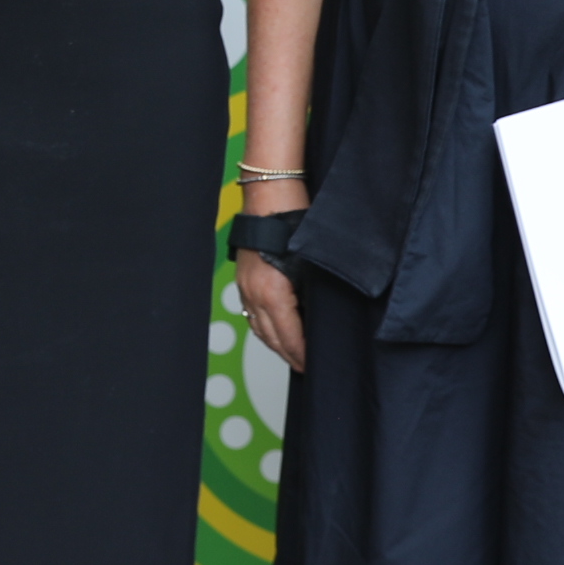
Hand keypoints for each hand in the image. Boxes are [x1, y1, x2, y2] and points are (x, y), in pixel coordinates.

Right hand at [233, 195, 307, 372]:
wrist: (270, 197)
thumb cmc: (293, 224)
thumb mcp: (312, 265)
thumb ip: (314, 296)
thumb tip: (321, 319)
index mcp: (272, 294)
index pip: (288, 337)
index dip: (301, 355)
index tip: (313, 366)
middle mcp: (254, 295)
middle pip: (271, 337)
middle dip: (288, 354)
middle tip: (304, 367)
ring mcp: (245, 287)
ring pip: (258, 327)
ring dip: (275, 343)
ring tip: (290, 353)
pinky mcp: (243, 279)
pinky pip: (251, 312)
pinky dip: (264, 327)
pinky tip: (274, 328)